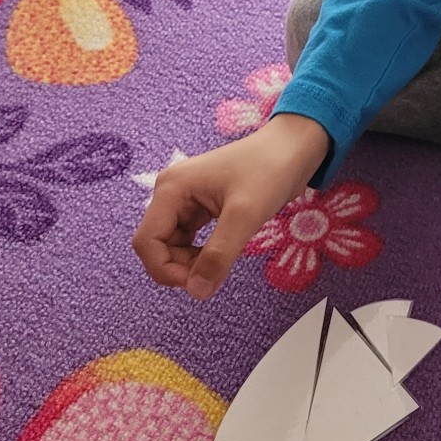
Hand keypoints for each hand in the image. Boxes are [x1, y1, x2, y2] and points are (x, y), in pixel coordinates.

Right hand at [133, 112, 331, 299]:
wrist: (294, 147)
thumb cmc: (269, 171)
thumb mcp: (245, 214)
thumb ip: (219, 254)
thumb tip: (197, 292)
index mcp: (172, 189)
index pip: (146, 241)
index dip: (165, 269)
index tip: (198, 282)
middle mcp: (172, 193)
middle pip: (157, 246)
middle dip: (180, 267)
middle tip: (214, 274)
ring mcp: (185, 199)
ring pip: (173, 245)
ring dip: (191, 263)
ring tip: (222, 262)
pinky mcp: (201, 206)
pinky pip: (189, 239)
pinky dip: (202, 254)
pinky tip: (223, 253)